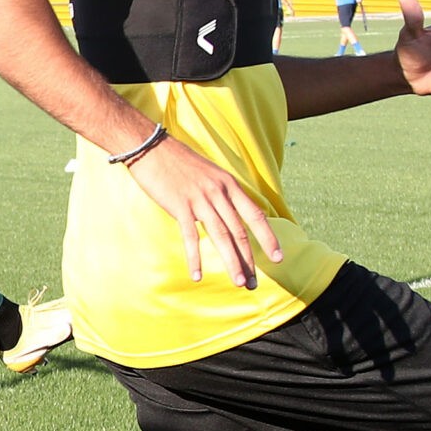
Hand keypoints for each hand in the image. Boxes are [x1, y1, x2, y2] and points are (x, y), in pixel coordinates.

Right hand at [124, 134, 283, 288]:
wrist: (152, 148)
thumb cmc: (179, 162)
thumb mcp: (209, 174)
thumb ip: (221, 193)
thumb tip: (230, 215)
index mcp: (229, 185)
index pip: (255, 215)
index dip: (268, 238)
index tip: (278, 258)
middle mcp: (219, 193)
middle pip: (240, 232)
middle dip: (249, 260)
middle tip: (253, 283)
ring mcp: (200, 199)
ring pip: (221, 236)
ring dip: (232, 262)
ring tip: (239, 282)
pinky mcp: (179, 206)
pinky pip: (191, 237)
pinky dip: (195, 258)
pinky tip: (197, 276)